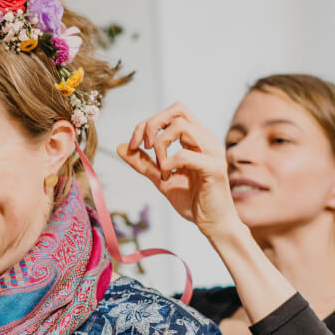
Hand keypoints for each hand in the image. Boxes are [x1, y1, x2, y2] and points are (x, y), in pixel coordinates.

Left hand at [118, 102, 242, 239]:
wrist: (213, 224)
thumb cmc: (192, 200)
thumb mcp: (160, 179)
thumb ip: (143, 163)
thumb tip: (121, 147)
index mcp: (196, 139)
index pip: (172, 112)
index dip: (147, 123)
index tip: (133, 145)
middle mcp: (206, 140)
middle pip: (177, 110)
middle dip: (152, 124)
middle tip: (143, 147)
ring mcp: (212, 151)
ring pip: (181, 126)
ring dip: (161, 145)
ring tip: (161, 168)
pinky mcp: (214, 167)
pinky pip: (185, 154)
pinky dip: (168, 163)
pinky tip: (168, 177)